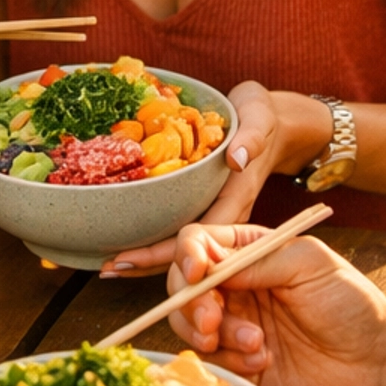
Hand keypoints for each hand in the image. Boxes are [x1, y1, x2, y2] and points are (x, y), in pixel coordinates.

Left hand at [97, 82, 330, 278]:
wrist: (277, 123)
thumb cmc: (262, 117)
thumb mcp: (259, 119)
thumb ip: (252, 139)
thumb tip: (238, 159)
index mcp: (237, 197)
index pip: (201, 235)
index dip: (167, 252)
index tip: (133, 260)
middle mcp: (226, 213)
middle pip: (187, 251)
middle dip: (148, 262)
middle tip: (108, 269)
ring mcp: (216, 212)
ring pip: (182, 247)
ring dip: (147, 258)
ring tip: (109, 266)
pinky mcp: (207, 205)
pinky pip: (180, 229)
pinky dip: (155, 240)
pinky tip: (128, 242)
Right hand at [159, 223, 385, 385]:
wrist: (377, 361)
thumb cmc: (351, 303)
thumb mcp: (309, 263)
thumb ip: (258, 260)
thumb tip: (212, 266)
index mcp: (250, 255)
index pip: (199, 244)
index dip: (188, 256)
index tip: (197, 273)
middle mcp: (236, 289)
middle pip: (183, 287)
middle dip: (191, 303)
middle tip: (214, 320)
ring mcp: (236, 328)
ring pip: (191, 327)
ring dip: (216, 335)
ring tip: (258, 344)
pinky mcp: (241, 366)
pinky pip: (214, 363)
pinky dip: (233, 362)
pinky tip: (266, 362)